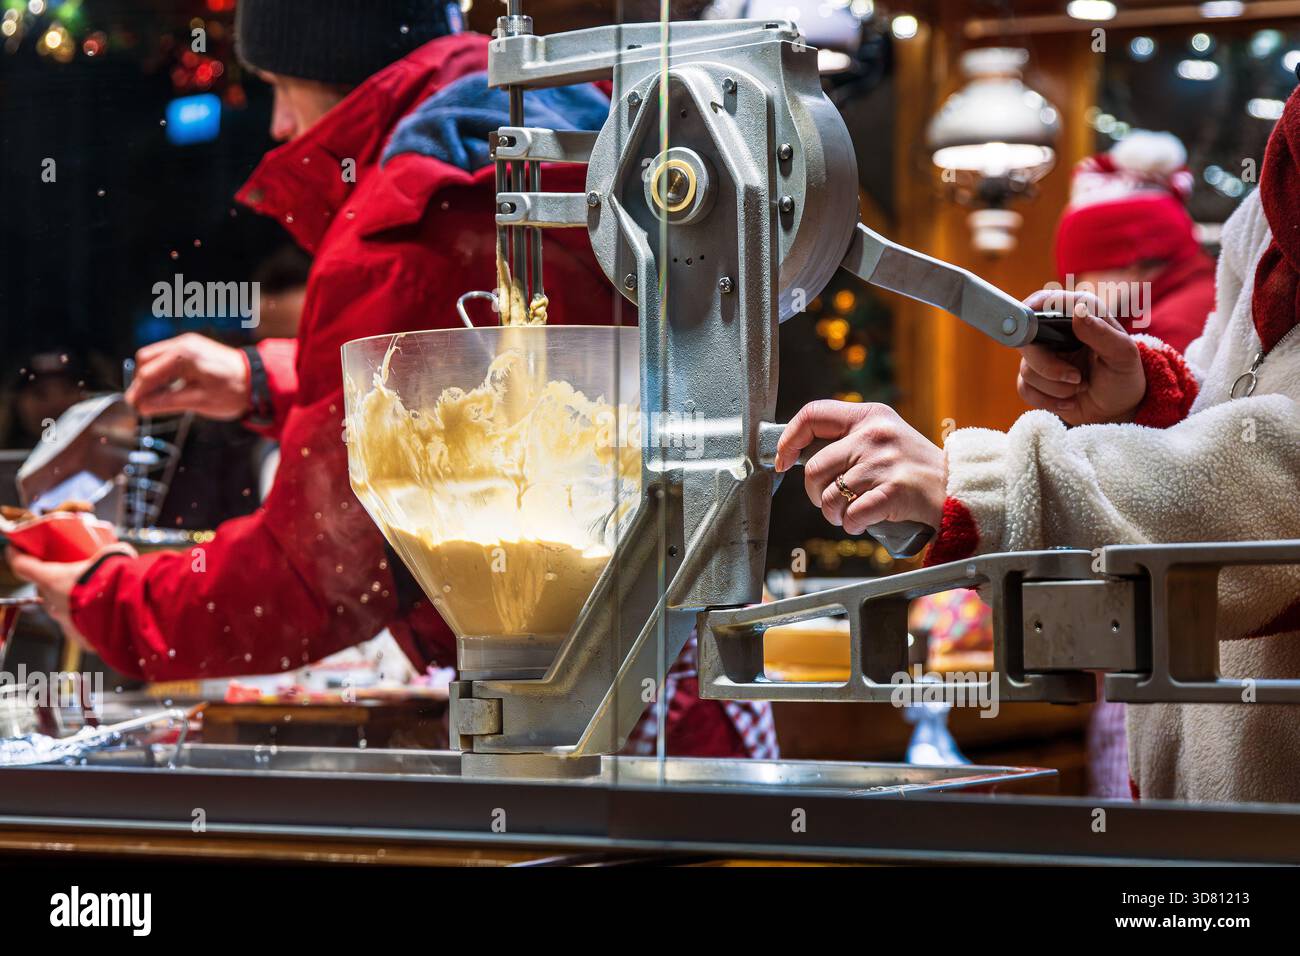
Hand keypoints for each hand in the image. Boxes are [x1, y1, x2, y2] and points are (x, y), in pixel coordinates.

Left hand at [6, 543, 136, 645]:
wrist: (132, 613)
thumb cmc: (117, 584)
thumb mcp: (114, 555)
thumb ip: (110, 551)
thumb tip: (119, 551)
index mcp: (53, 580)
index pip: (21, 565)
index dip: (16, 554)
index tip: (16, 547)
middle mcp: (54, 602)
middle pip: (42, 587)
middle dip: (51, 579)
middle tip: (66, 570)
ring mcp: (65, 622)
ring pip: (59, 607)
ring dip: (69, 599)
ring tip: (88, 592)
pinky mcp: (81, 637)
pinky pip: (77, 625)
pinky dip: (85, 617)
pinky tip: (100, 612)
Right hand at [124, 333, 250, 419]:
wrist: (260, 379)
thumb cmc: (233, 391)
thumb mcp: (199, 401)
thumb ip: (168, 402)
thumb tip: (142, 406)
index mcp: (183, 355)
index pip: (148, 372)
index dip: (139, 391)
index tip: (133, 407)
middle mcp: (183, 343)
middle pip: (147, 359)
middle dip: (142, 381)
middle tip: (143, 403)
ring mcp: (188, 343)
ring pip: (156, 357)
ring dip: (153, 376)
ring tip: (155, 399)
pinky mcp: (194, 348)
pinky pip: (169, 358)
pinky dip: (164, 372)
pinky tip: (168, 388)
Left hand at [774, 401, 945, 535]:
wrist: (958, 489)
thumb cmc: (913, 468)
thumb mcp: (884, 437)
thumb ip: (847, 439)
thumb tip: (796, 453)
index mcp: (869, 415)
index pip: (813, 413)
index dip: (789, 439)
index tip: (782, 460)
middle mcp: (875, 434)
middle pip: (813, 467)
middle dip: (815, 493)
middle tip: (829, 502)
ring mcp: (884, 462)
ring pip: (829, 496)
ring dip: (834, 514)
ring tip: (850, 514)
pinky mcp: (894, 491)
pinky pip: (851, 514)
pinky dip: (851, 525)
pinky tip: (861, 522)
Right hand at [1018, 290, 1145, 424]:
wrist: (1116, 410)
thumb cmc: (1123, 377)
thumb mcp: (1123, 355)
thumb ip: (1102, 333)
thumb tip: (1078, 312)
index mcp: (1079, 314)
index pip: (1046, 301)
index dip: (1032, 310)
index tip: (1030, 325)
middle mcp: (1056, 332)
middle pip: (1027, 339)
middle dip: (1048, 365)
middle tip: (1075, 378)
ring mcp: (1043, 356)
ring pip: (1027, 368)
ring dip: (1056, 386)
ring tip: (1080, 388)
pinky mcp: (1035, 379)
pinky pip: (1025, 389)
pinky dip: (1048, 400)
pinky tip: (1069, 402)